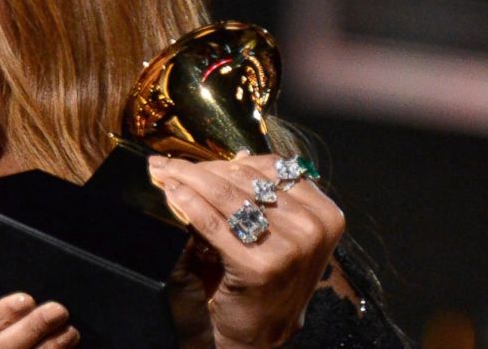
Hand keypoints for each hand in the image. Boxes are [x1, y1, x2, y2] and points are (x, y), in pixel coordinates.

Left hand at [148, 152, 344, 348]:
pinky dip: (188, 204)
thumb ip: (264, 197)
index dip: (228, 160)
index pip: (271, 169)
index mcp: (325, 213)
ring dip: (187, 179)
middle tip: (166, 164)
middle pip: (245, 179)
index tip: (195, 159)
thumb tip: (239, 156)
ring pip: (225, 195)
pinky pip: (213, 222)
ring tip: (162, 173)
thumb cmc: (265, 279)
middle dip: (201, 168)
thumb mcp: (276, 232)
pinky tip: (171, 194)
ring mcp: (290, 247)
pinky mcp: (259, 264)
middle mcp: (313, 227)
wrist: (259, 333)